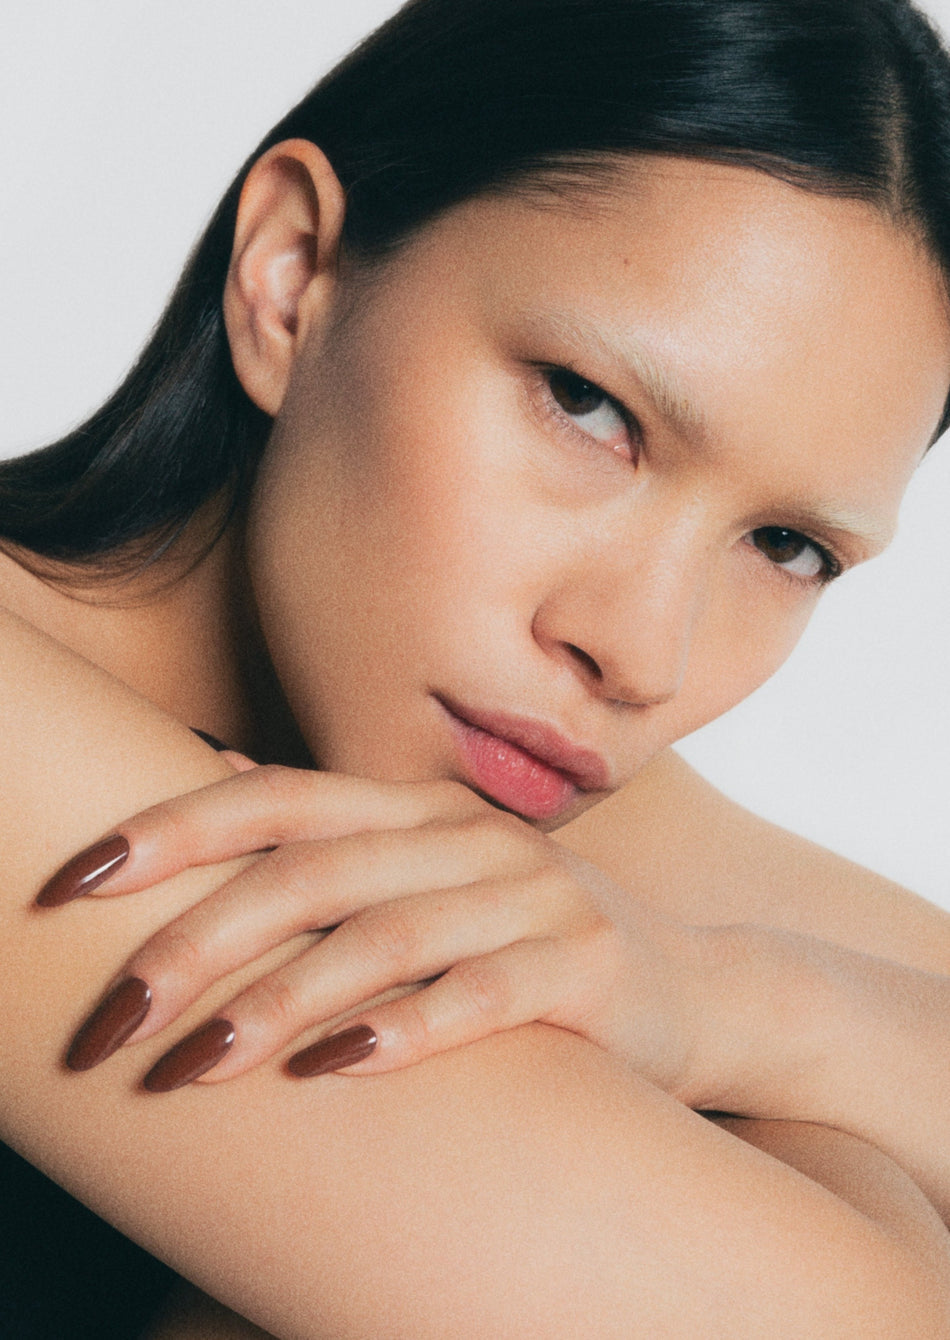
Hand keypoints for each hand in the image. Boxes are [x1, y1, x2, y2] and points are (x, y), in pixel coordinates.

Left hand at [39, 765, 710, 1095]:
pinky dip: (406, 1030)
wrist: (698, 989)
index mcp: (421, 811)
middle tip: (118, 1013)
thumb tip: (220, 775)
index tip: (80, 880)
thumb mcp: (438, 876)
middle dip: (204, 941)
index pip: (281, 801)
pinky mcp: (583, 966)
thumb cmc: (533, 940)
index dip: (175, 829)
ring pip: (386, 937)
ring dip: (284, 999)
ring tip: (200, 1062)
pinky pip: (482, 996)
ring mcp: (533, 896)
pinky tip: (337, 1068)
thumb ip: (340, 834)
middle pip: (314, 874)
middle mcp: (471, 837)